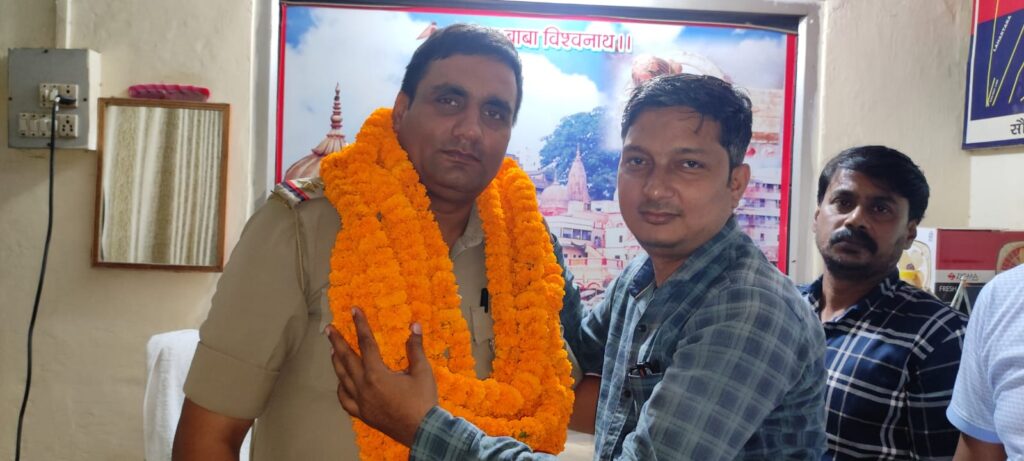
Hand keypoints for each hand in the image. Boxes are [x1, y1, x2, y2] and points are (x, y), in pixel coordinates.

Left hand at [326, 308, 438, 445]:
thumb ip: (415, 348)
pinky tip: (341, 382)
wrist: (422, 431)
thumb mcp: (422, 371)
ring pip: (342, 378)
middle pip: (346, 359)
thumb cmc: (423, 400)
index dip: (360, 324)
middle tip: (329, 329)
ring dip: (336, 362)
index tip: (354, 310)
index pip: (366, 343)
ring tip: (332, 350)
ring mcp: (360, 401)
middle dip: (337, 342)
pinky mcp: (362, 414)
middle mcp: (363, 386)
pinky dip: (341, 388)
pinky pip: (345, 400)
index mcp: (376, 373)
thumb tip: (415, 326)